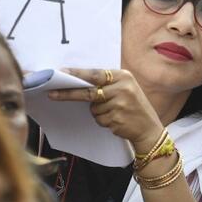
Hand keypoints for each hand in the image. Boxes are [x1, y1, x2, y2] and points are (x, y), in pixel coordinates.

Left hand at [48, 68, 163, 152]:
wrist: (149, 128)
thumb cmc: (134, 106)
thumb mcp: (125, 88)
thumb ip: (107, 84)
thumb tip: (78, 83)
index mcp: (123, 76)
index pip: (95, 74)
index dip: (76, 74)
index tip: (61, 73)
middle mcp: (122, 88)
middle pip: (88, 91)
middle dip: (69, 93)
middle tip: (52, 93)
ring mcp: (120, 105)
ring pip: (93, 109)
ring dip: (98, 112)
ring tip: (114, 112)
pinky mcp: (116, 119)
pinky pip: (99, 119)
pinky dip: (103, 121)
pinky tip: (116, 120)